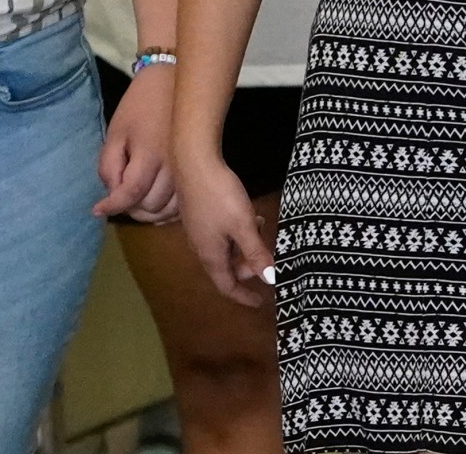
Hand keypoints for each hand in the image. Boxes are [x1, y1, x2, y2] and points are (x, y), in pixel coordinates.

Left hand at [95, 68, 177, 222]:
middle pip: (149, 206)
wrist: (173, 85)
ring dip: (147, 212)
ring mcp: (188, 170)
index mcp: (150, 154)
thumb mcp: (116, 133)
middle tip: (119, 197)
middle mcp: (174, 167)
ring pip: (167, 209)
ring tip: (135, 201)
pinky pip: (181, 205)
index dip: (112, 206)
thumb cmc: (139, 107)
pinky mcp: (196, 171)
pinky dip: (166, 211)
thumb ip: (109, 167)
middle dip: (129, 208)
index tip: (97, 209)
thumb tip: (112, 197)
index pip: (131, 193)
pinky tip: (154, 202)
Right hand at [176, 153, 275, 307]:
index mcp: (211, 255)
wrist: (194, 162)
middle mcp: (202, 247)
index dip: (243, 296)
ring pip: (226, 250)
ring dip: (245, 247)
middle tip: (268, 257)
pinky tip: (250, 216)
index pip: (227, 286)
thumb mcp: (244, 225)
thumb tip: (270, 279)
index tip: (260, 302)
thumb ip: (256, 253)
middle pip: (227, 268)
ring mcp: (199, 231)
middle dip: (248, 268)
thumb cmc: (220, 196)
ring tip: (262, 230)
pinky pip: (222, 235)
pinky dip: (238, 233)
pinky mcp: (200, 215)